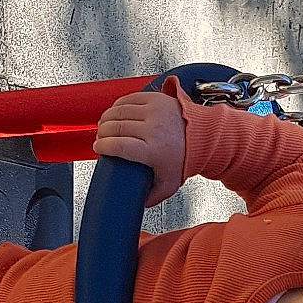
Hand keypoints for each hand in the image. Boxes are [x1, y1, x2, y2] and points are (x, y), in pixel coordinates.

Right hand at [93, 87, 186, 206]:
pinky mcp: (156, 99)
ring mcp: (154, 111)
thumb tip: (135, 203)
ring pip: (119, 111)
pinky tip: (115, 111)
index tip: (98, 148)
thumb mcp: (168, 185)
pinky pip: (129, 99)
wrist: (204, 137)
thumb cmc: (186, 159)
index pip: (118, 145)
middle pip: (115, 127)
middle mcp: (153, 128)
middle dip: (102, 132)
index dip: (103, 146)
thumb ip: (150, 197)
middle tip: (101, 138)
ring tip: (105, 125)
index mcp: (153, 150)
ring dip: (107, 118)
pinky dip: (118, 105)